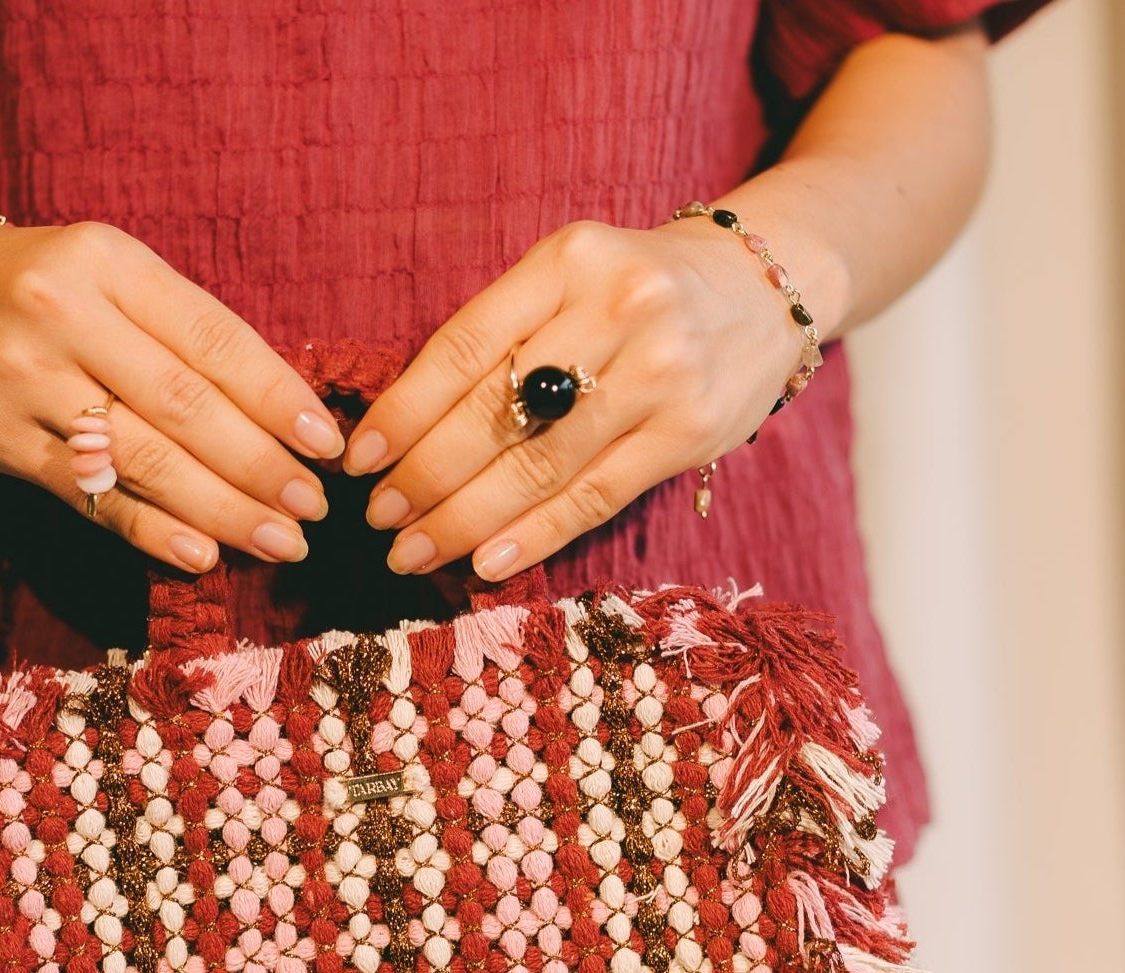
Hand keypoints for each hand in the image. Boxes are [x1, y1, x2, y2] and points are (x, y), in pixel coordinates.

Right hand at [0, 211, 346, 570]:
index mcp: (108, 261)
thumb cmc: (36, 286)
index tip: (328, 445)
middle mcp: (64, 314)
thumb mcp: (108, 274)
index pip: (213, 339)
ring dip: (223, 509)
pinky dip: (152, 530)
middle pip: (186, 407)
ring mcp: (26, 380)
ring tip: (280, 541)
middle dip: (262, 466)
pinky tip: (203, 555)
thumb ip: (181, 331)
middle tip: (315, 509)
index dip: (278, 398)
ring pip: (144, 458)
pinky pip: (91, 494)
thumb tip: (283, 413)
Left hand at [339, 216, 810, 579]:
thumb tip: (402, 432)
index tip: (358, 459)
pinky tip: (483, 562)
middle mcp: (618, 309)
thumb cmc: (634, 295)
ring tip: (413, 550)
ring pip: (540, 465)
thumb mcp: (569, 281)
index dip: (403, 411)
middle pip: (497, 412)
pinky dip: (532, 536)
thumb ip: (502, 337)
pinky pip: (593, 497)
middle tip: (378, 517)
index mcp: (569, 259)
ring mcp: (660, 373)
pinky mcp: (688, 432)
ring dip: (464, 519)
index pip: (464, 347)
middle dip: (424, 475)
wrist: (765, 289)